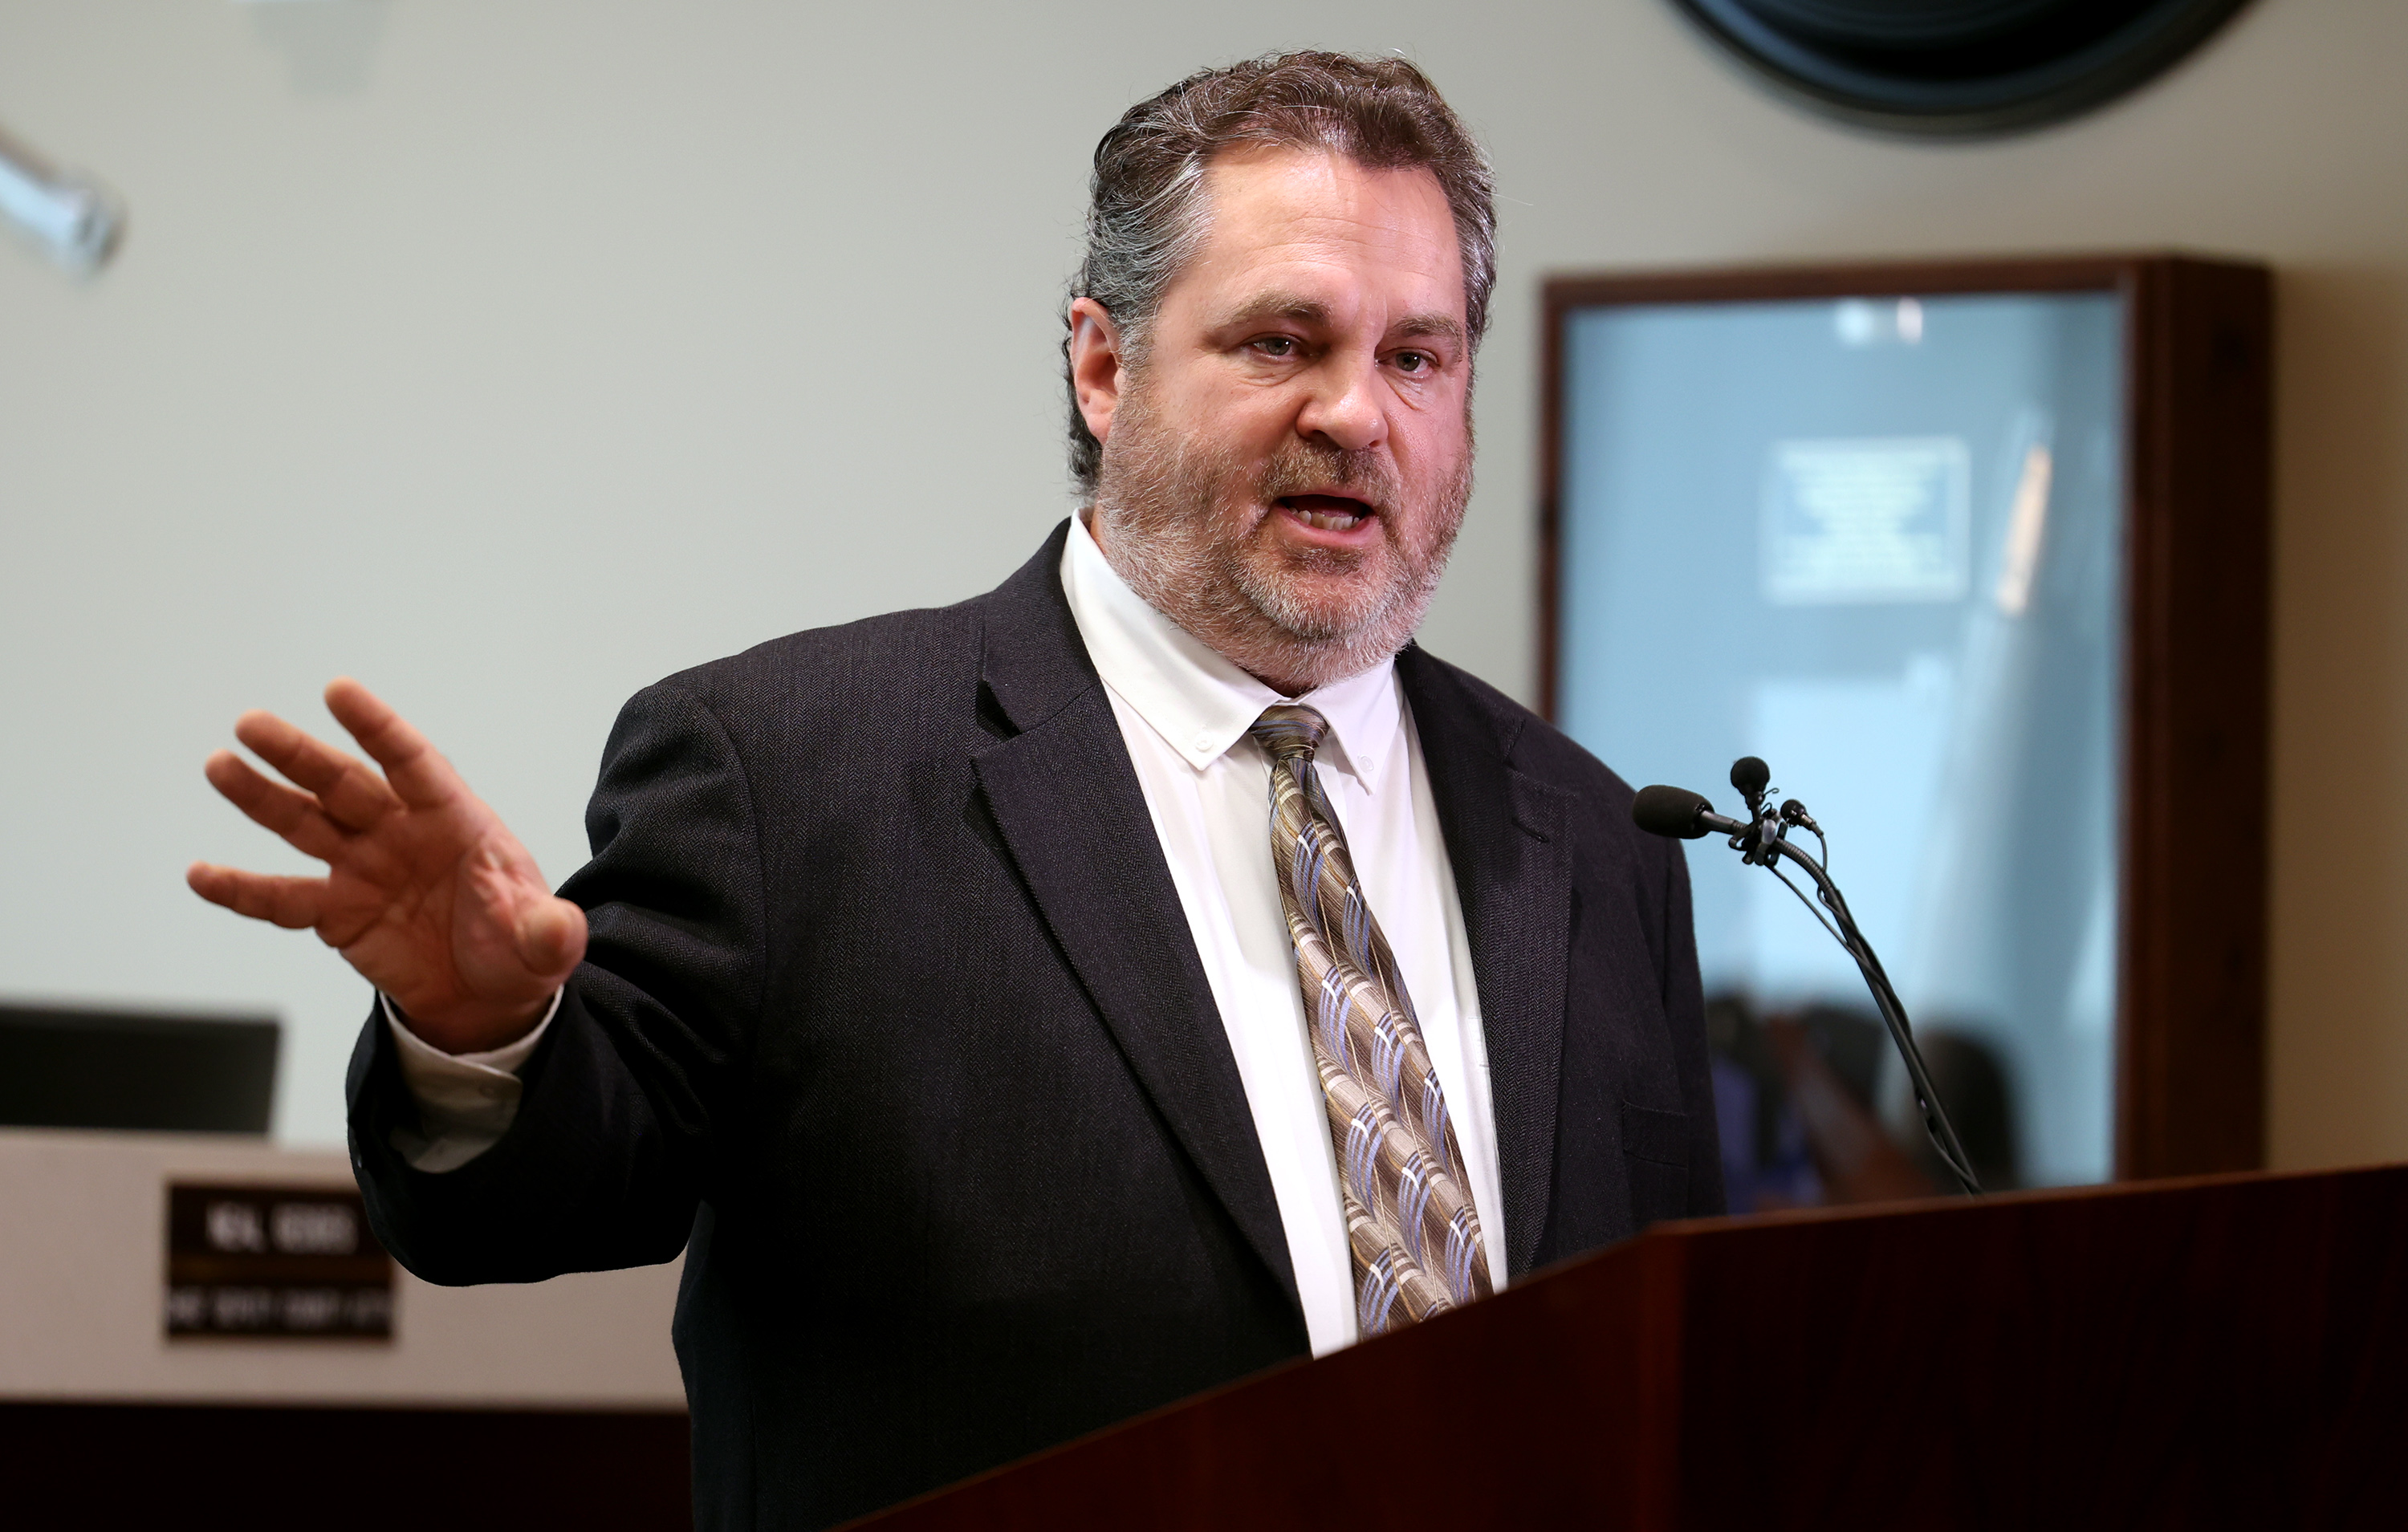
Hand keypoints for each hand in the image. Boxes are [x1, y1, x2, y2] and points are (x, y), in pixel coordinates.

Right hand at [187, 678, 586, 1054]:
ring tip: (218, 766)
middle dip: (300, 755)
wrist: (489, 996)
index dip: (377, 728)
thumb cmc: (517, 947)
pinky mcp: (337, 912)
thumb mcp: (543, 943)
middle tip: (251, 724)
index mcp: (455, 821)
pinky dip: (242, 890)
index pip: (413, 763)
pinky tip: (201, 875)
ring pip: (305, 825)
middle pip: (344, 784)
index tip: (338, 690)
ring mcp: (363, 868)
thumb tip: (561, 931)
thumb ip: (547, 932)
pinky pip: (282, 899)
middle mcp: (401, 833)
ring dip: (261, 798)